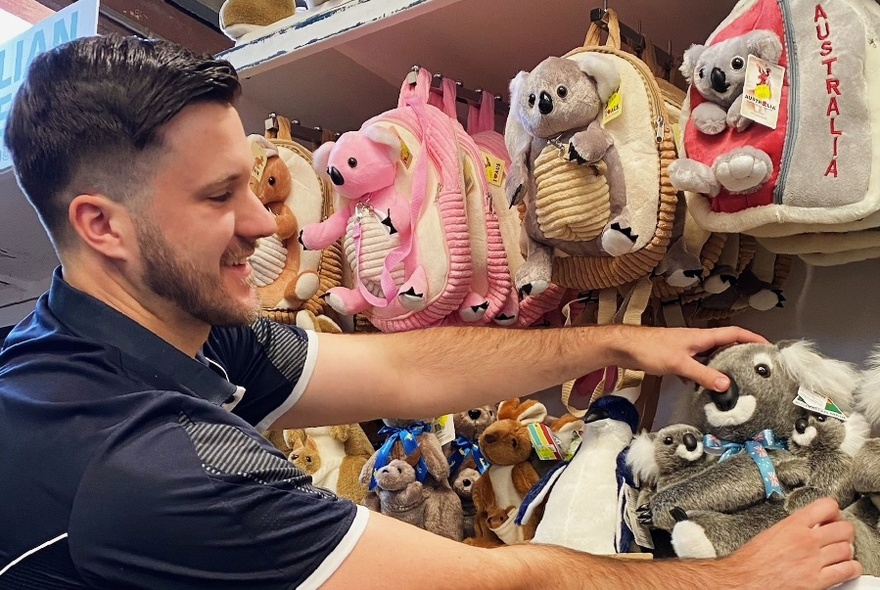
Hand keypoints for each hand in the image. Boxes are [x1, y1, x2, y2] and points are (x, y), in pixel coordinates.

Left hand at [610, 325, 766, 391]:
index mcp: (702, 337)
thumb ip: (703, 374)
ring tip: (738, 378)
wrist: (626, 347)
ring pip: (712, 356)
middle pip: (726, 344)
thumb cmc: (651, 349)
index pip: (734, 333)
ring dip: (724, 364)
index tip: (768, 346)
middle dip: (742, 352)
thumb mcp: (680, 363)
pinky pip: (698, 364)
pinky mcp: (677, 358)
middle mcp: (697, 341)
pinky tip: (707, 385)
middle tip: (756, 365)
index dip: (752, 337)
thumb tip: (726, 384)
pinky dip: (706, 373)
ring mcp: (687, 349)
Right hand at [726, 498, 859, 589]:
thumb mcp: (770, 533)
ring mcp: (813, 561)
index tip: (832, 517)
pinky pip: (847, 571)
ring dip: (847, 550)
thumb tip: (807, 526)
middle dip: (844, 531)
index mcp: (792, 525)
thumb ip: (792, 528)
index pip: (827, 506)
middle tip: (839, 535)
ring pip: (847, 549)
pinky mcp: (817, 581)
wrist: (745, 580)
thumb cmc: (752, 560)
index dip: (833, 512)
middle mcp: (806, 540)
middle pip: (843, 528)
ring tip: (840, 552)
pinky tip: (846, 568)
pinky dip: (852, 568)